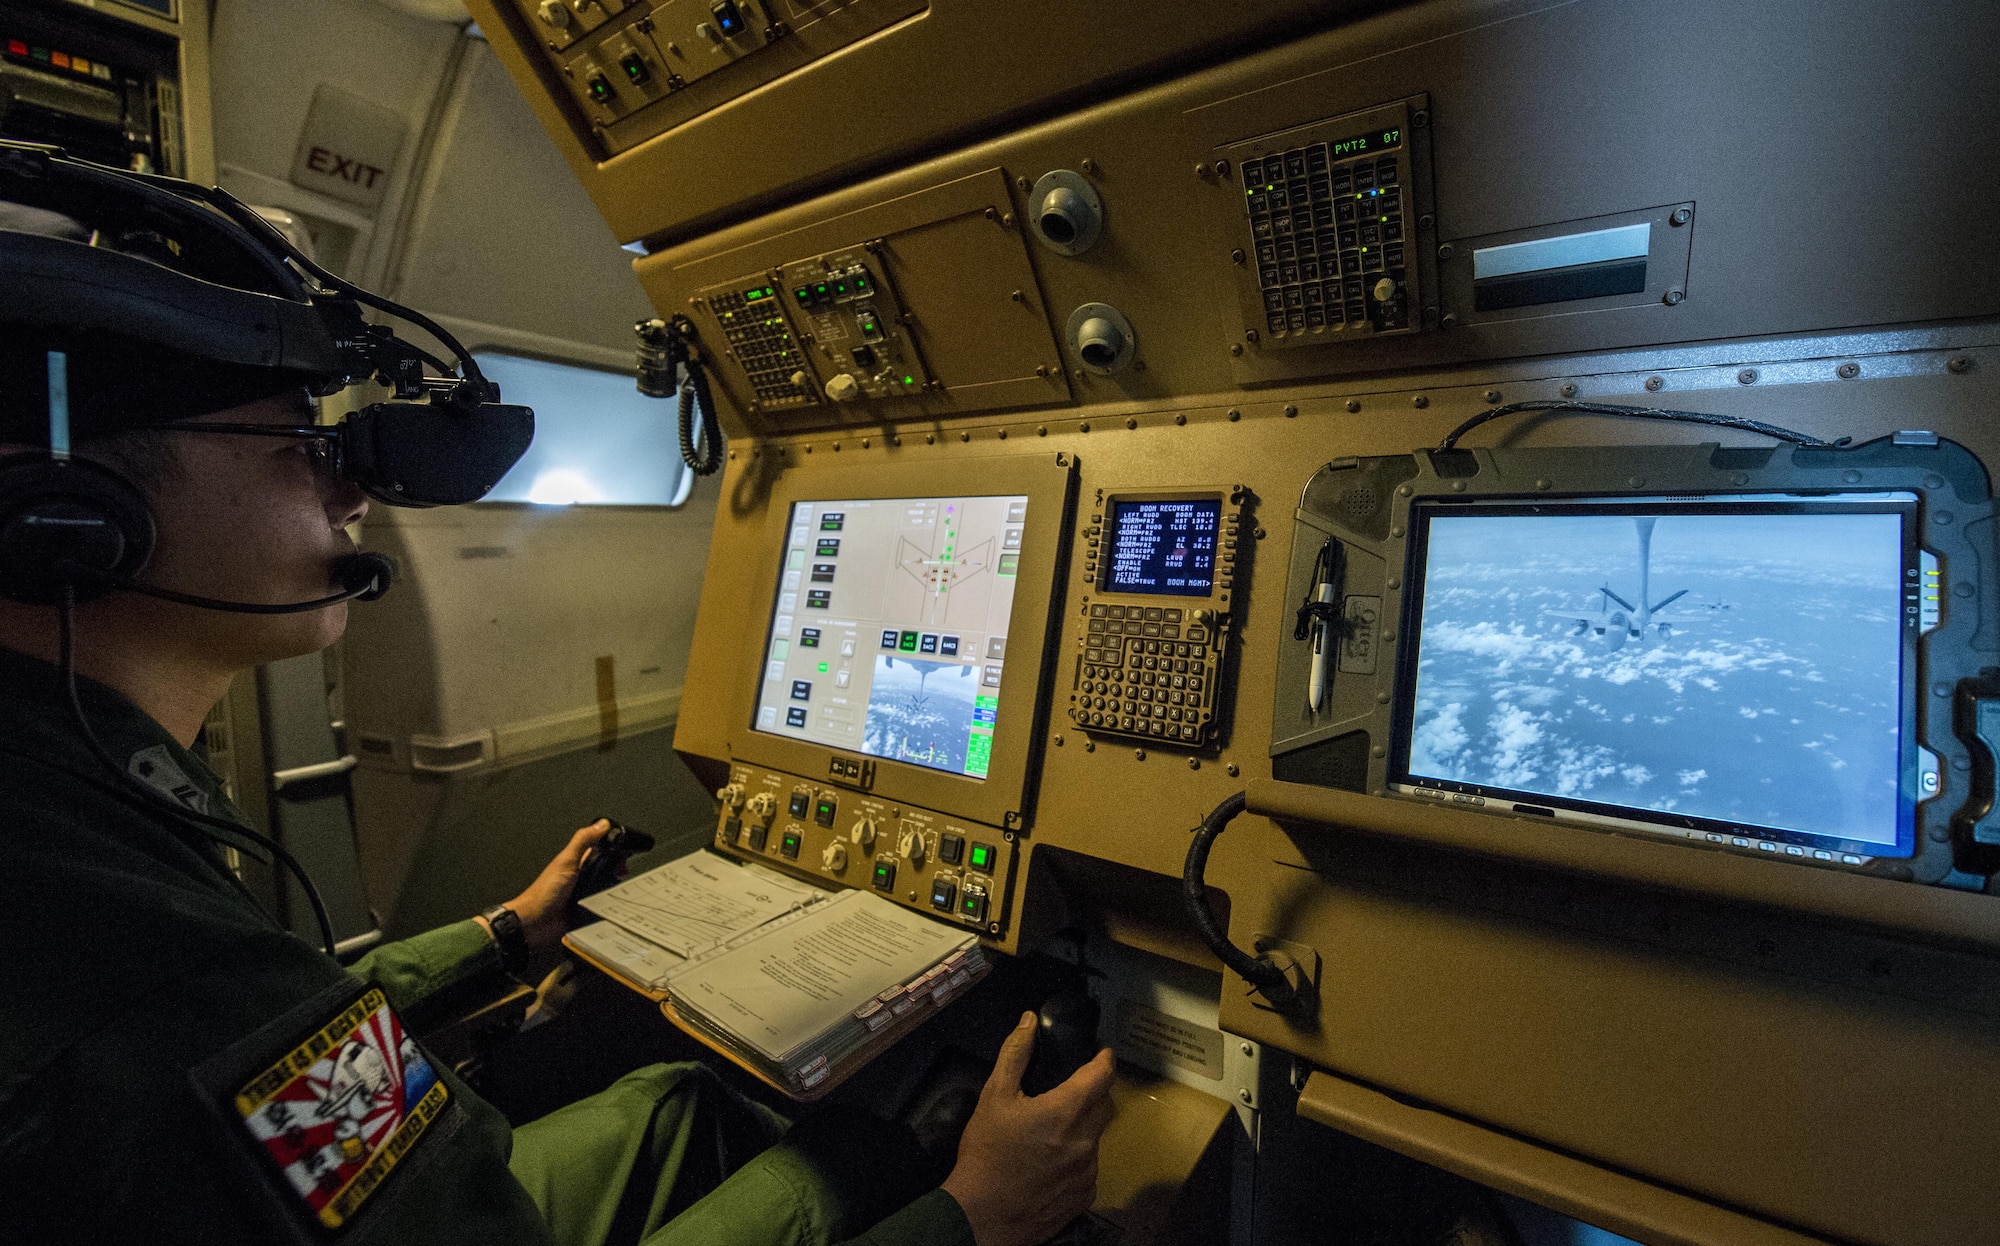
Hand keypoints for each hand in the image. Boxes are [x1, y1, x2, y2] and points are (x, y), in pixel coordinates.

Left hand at [484, 819, 613, 950]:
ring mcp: (585, 897)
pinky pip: (604, 910)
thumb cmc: (544, 893)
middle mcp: (582, 879)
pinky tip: (613, 909)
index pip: (602, 852)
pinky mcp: (587, 914)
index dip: (615, 851)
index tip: (628, 853)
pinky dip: (609, 910)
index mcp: (577, 863)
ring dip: (614, 893)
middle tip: (622, 875)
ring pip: (609, 892)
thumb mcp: (567, 861)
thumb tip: (602, 824)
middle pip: (609, 873)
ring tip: (620, 892)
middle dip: (618, 875)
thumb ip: (583, 840)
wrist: (535, 923)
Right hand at [941, 1012, 1116, 1245]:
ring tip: (1052, 1133)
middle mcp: (1086, 1141)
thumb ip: (1015, 1054)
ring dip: (1083, 1129)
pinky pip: (1088, 1168)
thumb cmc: (986, 1153)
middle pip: (1106, 1106)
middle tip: (1072, 1091)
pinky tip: (1050, 1164)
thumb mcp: (994, 1096)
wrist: (982, 1216)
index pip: (1103, 1075)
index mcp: (1067, 1111)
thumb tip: (1028, 1021)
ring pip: (1096, 1138)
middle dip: (1095, 1093)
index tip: (1101, 1053)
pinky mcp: (1084, 1197)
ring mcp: (1088, 1172)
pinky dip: (1076, 1159)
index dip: (1104, 1060)